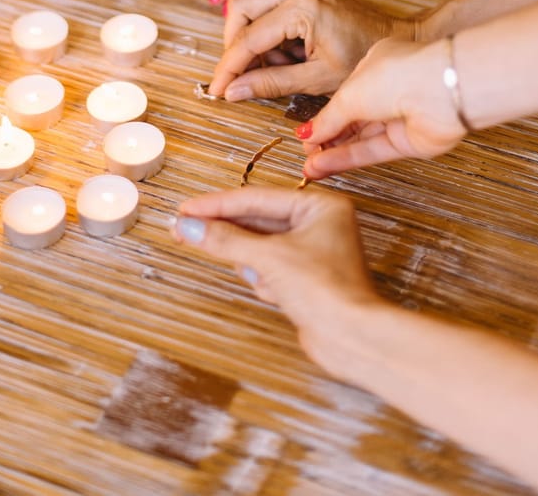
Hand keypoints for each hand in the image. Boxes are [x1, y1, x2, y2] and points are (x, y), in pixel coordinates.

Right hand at [172, 186, 381, 379]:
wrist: (352, 338)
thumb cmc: (326, 291)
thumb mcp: (269, 258)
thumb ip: (226, 240)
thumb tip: (189, 227)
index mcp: (321, 206)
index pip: (257, 198)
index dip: (218, 204)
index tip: (187, 209)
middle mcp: (319, 224)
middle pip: (257, 221)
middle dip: (226, 230)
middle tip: (185, 227)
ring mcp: (313, 252)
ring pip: (261, 246)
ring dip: (249, 260)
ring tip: (247, 271)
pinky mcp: (306, 278)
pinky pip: (270, 268)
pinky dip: (263, 278)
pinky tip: (271, 291)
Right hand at [210, 0, 407, 100]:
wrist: (401, 39)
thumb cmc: (366, 61)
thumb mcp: (319, 79)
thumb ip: (273, 84)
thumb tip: (232, 91)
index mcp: (303, 7)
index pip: (249, 37)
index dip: (229, 66)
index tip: (217, 90)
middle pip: (240, 8)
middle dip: (234, 45)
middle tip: (239, 76)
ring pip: (251, 3)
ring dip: (251, 38)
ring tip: (275, 68)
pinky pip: (269, 3)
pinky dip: (266, 31)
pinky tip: (286, 55)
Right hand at [299, 37, 465, 178]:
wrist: (442, 91)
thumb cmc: (401, 74)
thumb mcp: (350, 93)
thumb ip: (328, 118)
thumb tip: (309, 134)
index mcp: (376, 64)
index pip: (345, 95)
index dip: (324, 116)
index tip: (305, 132)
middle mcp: (390, 89)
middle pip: (352, 119)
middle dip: (327, 137)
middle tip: (305, 152)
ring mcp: (401, 116)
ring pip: (360, 138)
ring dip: (334, 153)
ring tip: (309, 165)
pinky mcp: (409, 142)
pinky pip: (372, 152)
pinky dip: (348, 159)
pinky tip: (325, 167)